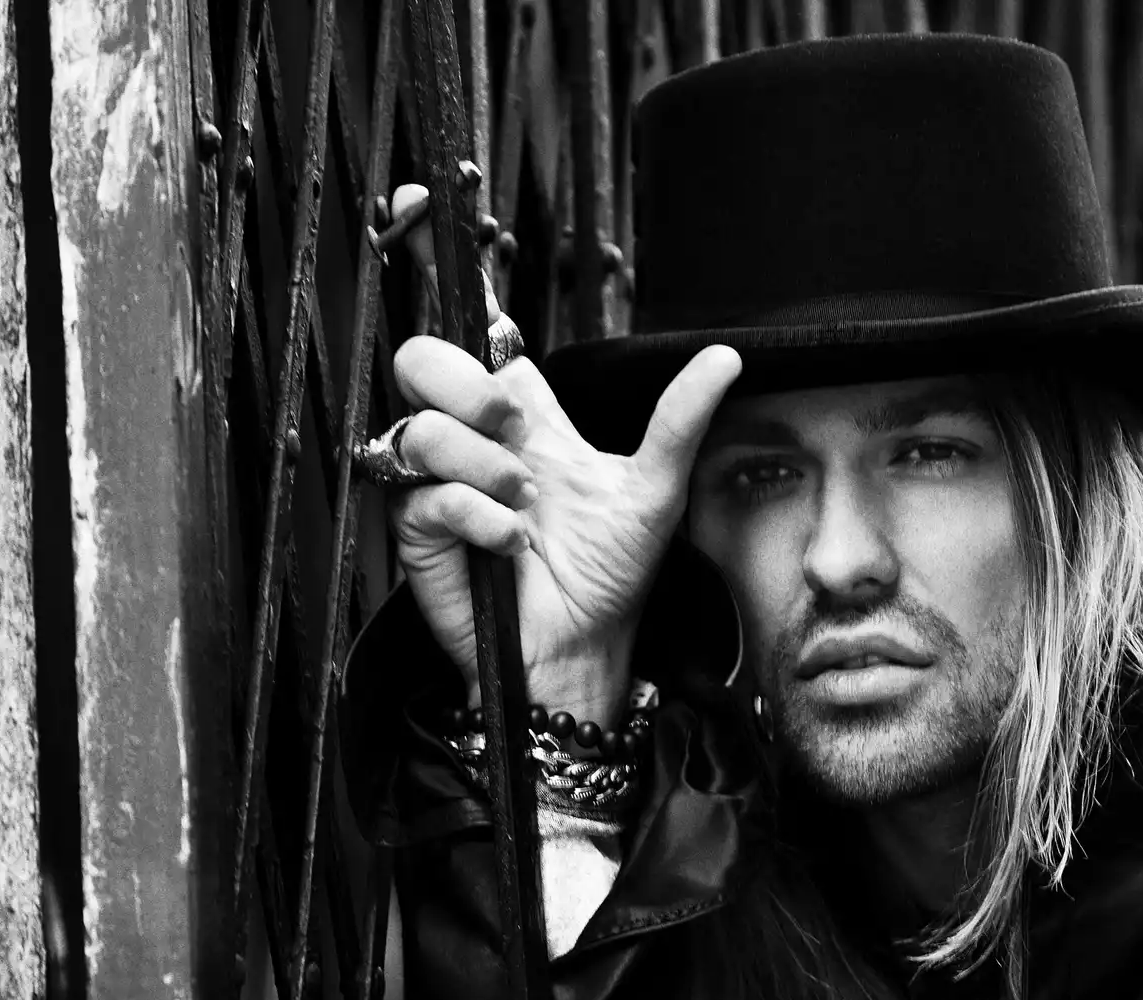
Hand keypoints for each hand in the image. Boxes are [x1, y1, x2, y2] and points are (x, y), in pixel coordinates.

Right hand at [381, 184, 741, 721]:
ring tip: (530, 511)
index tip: (416, 205)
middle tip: (518, 431)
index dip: (441, 270)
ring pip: (423, 429)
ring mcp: (438, 482)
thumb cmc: (612, 575)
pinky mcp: (414, 530)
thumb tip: (728, 356)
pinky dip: (477, 518)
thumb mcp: (656, 491)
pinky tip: (509, 545)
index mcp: (521, 415)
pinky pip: (424, 495)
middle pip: (425, 361)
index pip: (475, 331)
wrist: (581, 650)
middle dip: (468, 388)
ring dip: (487, 468)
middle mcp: (472, 438)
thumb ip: (681, 421)